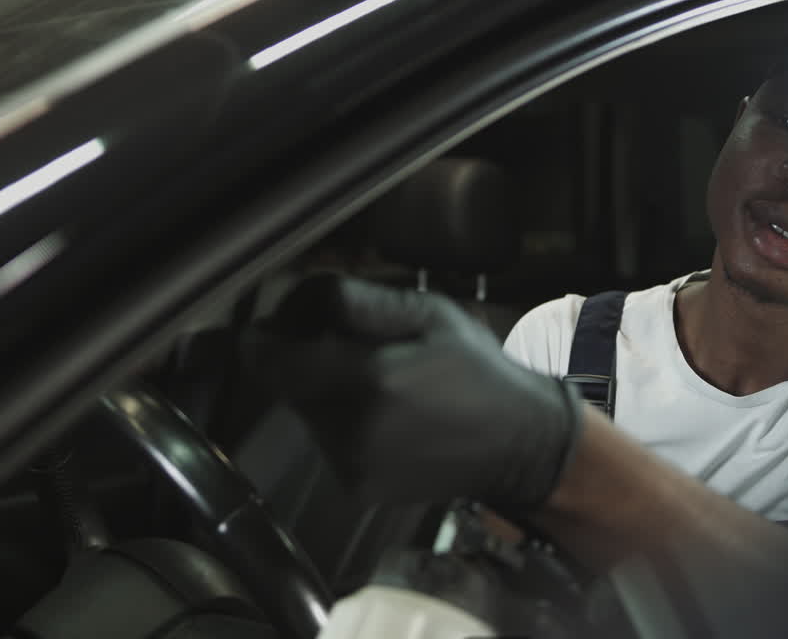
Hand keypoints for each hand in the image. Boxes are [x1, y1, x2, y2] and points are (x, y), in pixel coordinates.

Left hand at [242, 273, 583, 508]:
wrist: (521, 445)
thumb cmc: (479, 371)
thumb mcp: (430, 313)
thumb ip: (359, 301)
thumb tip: (300, 299)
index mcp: (367, 379)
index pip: (267, 359)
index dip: (266, 337)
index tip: (284, 325)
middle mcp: (350, 429)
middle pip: (286, 385)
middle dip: (305, 360)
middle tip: (353, 349)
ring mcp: (352, 465)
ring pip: (307, 415)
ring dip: (326, 393)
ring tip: (381, 384)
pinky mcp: (358, 488)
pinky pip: (329, 444)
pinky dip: (345, 426)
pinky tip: (389, 418)